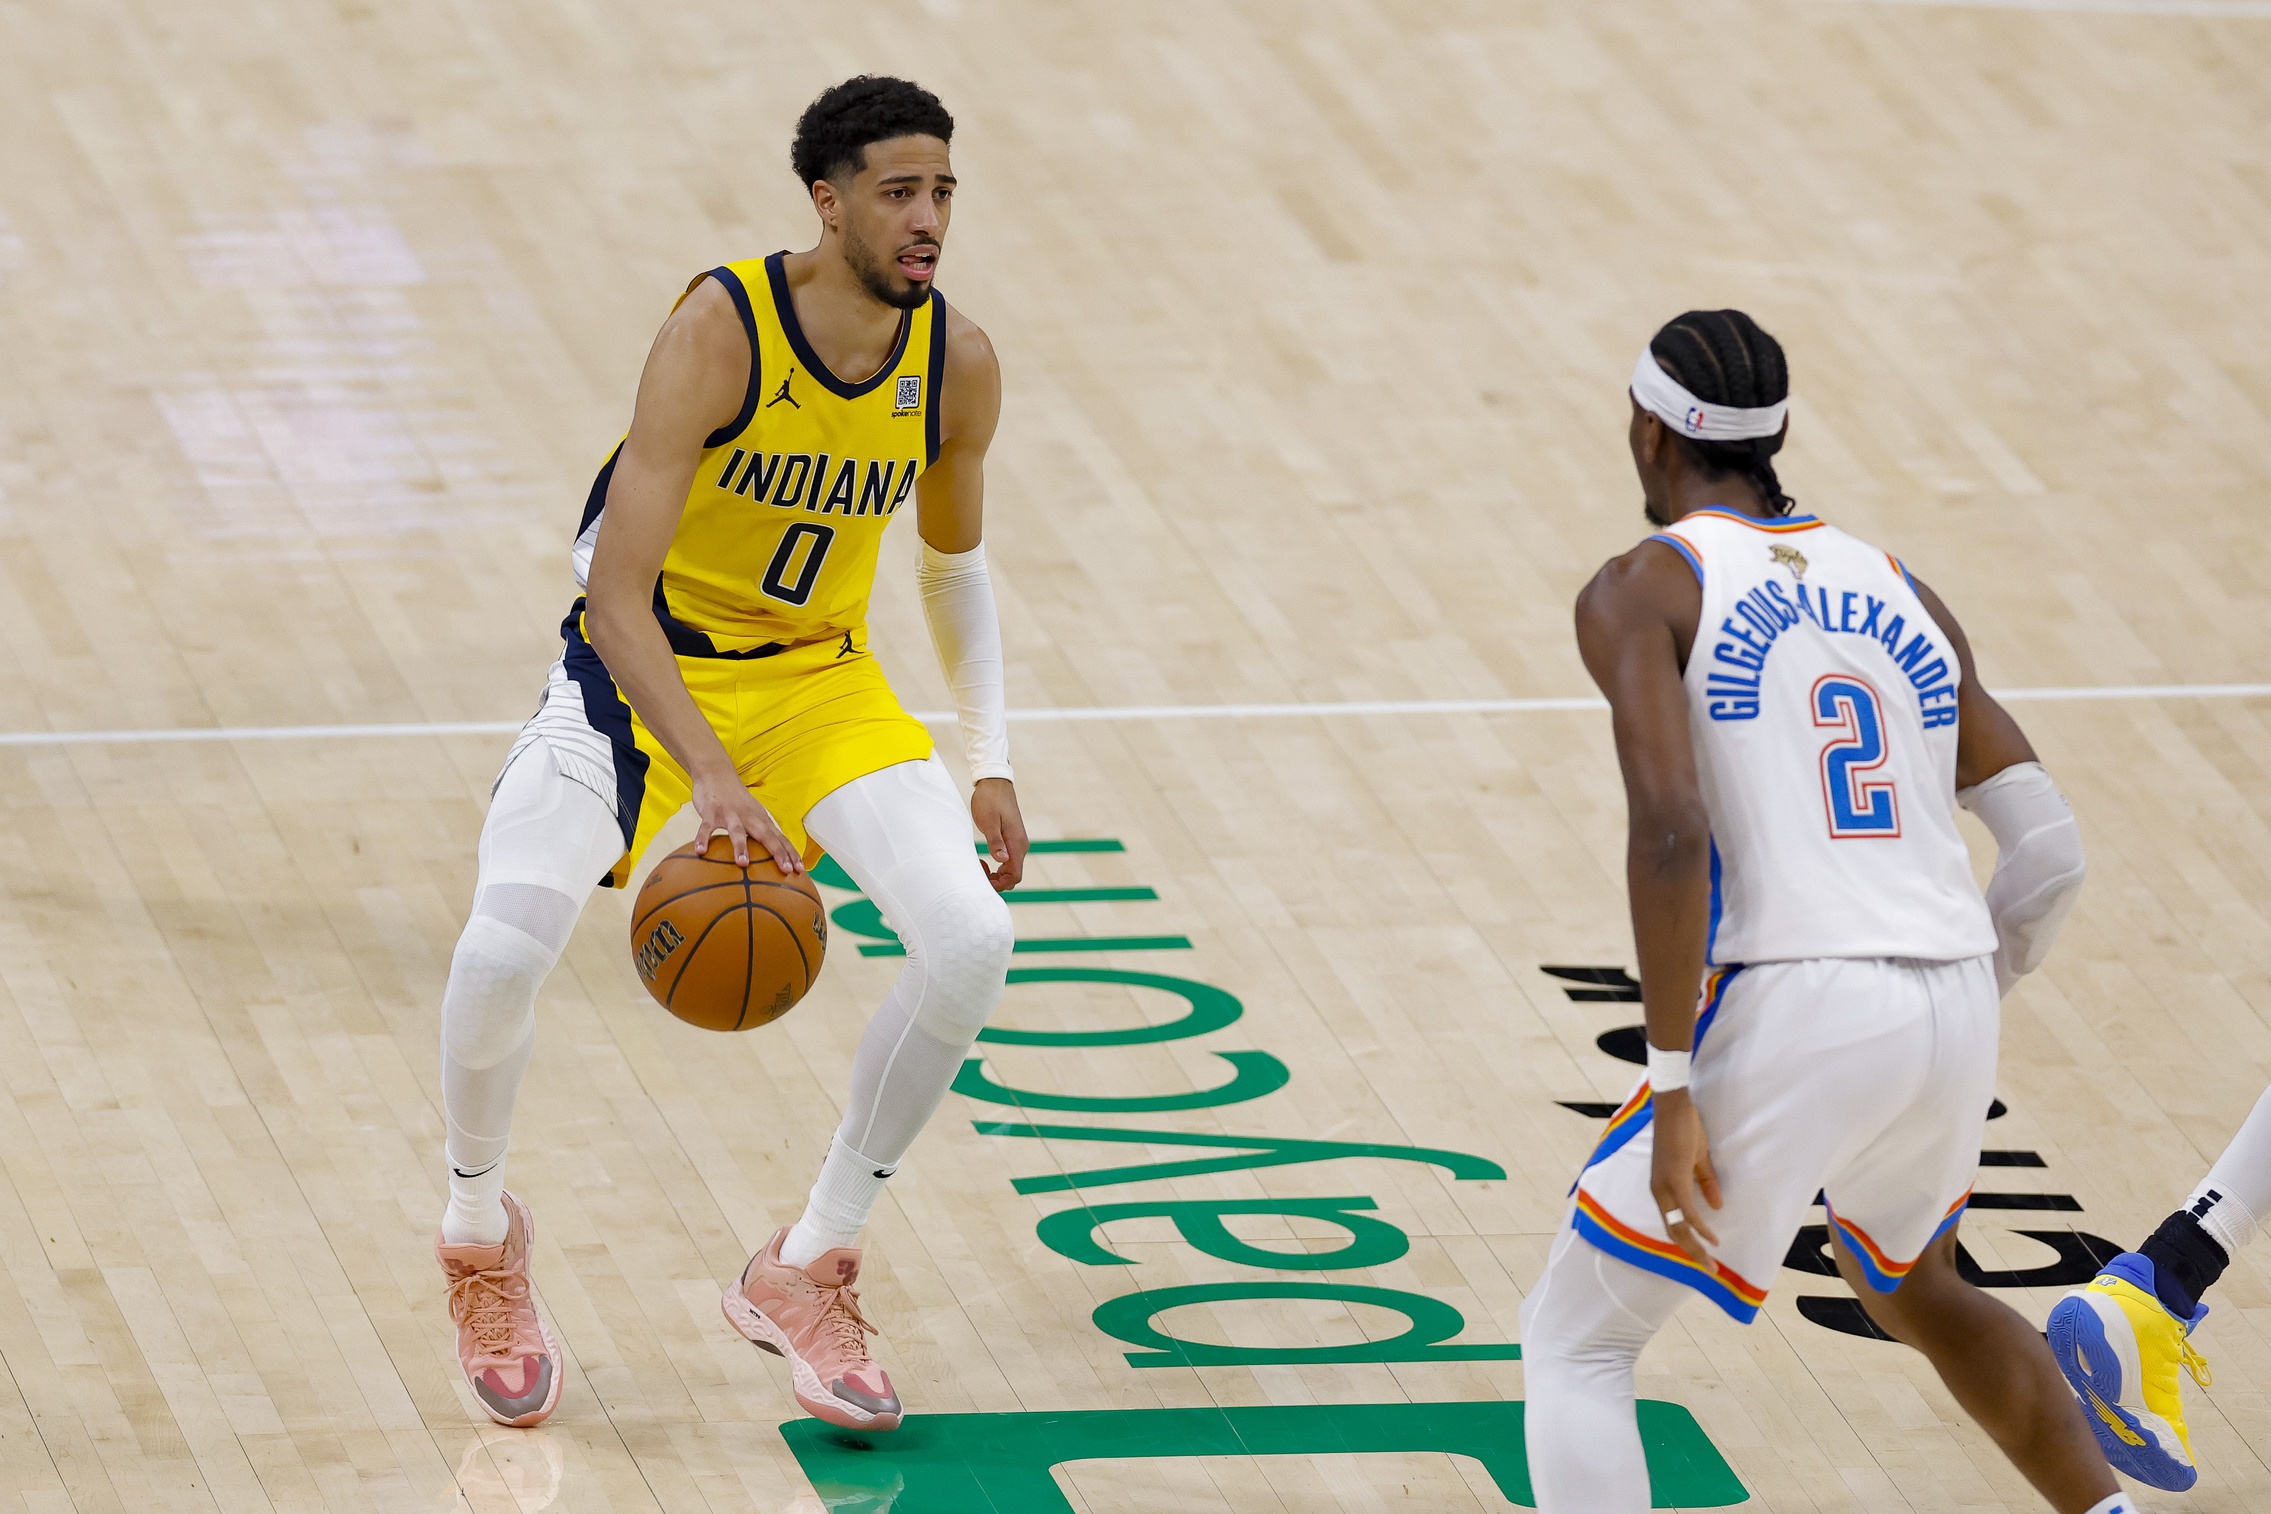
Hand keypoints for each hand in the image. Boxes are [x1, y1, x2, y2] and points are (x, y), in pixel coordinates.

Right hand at [690, 764, 800, 872]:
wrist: (716, 772)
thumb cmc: (736, 799)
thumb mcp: (753, 814)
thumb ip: (760, 833)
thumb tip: (771, 857)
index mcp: (761, 819)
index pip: (780, 838)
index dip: (790, 853)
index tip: (800, 870)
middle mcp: (749, 817)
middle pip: (766, 836)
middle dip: (777, 853)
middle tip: (786, 869)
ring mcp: (730, 814)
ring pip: (737, 831)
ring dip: (741, 847)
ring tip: (743, 864)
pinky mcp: (711, 812)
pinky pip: (706, 827)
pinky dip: (703, 838)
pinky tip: (701, 851)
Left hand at [971, 776, 1027, 892]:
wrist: (995, 782)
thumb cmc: (990, 800)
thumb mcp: (988, 821)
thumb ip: (995, 842)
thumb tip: (1002, 861)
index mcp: (1016, 843)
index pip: (1015, 875)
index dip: (1001, 884)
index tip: (984, 881)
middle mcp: (1020, 845)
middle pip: (1013, 875)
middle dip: (996, 881)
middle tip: (977, 872)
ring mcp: (1017, 842)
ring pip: (1010, 868)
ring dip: (995, 874)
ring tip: (978, 865)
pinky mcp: (1011, 839)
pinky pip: (1008, 860)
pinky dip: (996, 865)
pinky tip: (983, 859)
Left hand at [1649, 1088, 1722, 1263]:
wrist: (1674, 1107)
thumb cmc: (1683, 1130)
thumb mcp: (1697, 1161)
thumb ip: (1705, 1183)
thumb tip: (1717, 1206)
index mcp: (1662, 1188)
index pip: (1672, 1222)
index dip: (1686, 1241)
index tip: (1702, 1256)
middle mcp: (1659, 1191)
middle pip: (1673, 1230)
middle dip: (1691, 1252)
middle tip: (1708, 1269)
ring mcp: (1664, 1186)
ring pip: (1678, 1226)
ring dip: (1695, 1246)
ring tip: (1710, 1263)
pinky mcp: (1674, 1179)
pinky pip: (1687, 1211)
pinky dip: (1699, 1227)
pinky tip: (1711, 1238)